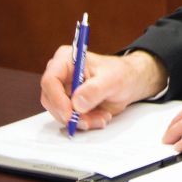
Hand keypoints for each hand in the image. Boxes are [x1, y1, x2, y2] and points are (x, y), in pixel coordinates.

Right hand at [40, 47, 166, 130]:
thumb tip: (77, 103)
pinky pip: (70, 119)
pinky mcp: (69, 104)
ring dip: (81, 120)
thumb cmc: (122, 73)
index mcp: (66, 59)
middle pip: (51, 100)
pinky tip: (100, 117)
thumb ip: (95, 90)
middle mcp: (61, 75)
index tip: (71, 114)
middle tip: (90, 120)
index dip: (57, 100)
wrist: (130, 82)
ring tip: (102, 117)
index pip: (50, 80)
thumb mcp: (113, 79)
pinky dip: (85, 122)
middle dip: (71, 114)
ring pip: (60, 113)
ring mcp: (63, 91)